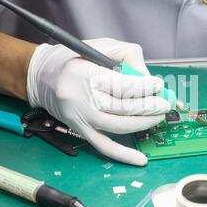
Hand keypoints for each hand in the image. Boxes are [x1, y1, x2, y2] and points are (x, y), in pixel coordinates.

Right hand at [26, 38, 170, 165]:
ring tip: (159, 116)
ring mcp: (80, 119)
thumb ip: (127, 58)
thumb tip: (148, 79)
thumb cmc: (73, 59)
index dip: (144, 87)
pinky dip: (123, 155)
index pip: (121, 86)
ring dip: (143, 123)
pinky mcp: (80, 131)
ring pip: (118, 127)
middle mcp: (80, 99)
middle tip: (165, 103)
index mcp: (84, 74)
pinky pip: (104, 146)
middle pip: (123, 108)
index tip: (158, 85)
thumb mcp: (100, 46)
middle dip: (149, 106)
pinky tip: (140, 159)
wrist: (41, 76)